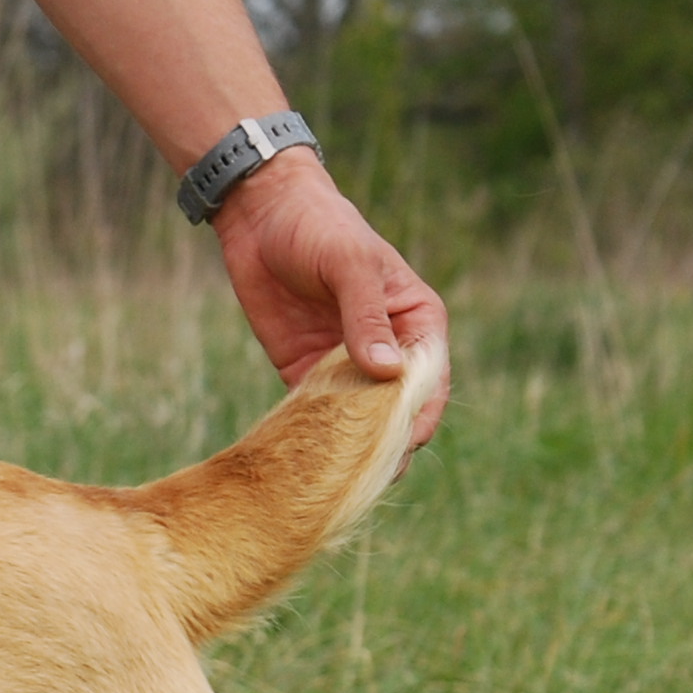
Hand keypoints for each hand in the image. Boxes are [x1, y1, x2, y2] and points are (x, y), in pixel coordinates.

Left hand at [211, 155, 450, 446]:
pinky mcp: (307, 372)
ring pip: (360, 420)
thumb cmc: (320, 228)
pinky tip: (304, 459)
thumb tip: (387, 371)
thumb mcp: (349, 264)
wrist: (263, 215)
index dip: (420, 414)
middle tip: (367, 471)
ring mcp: (348, 365)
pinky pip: (318, 414)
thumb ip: (366, 315)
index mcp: (417, 322)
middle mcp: (389, 350)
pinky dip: (314, 436)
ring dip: (352, 446)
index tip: (404, 441)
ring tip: (337, 476)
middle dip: (387, 440)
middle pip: (398, 409)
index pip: (429, 379)